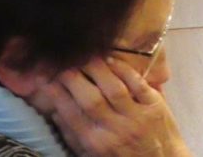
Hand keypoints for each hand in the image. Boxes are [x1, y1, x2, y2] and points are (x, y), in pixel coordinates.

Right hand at [33, 58, 190, 156]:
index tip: (46, 79)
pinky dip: (123, 70)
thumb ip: (74, 134)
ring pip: (113, 87)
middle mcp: (115, 130)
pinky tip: (111, 60)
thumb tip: (54, 111)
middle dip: (73, 78)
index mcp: (96, 144)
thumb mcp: (93, 153)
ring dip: (97, 68)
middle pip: (90, 99)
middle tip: (63, 64)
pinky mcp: (155, 106)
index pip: (71, 115)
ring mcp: (137, 117)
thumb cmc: (122, 156)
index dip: (57, 95)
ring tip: (85, 56)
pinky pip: (137, 83)